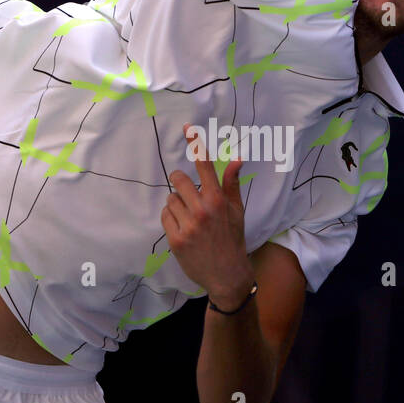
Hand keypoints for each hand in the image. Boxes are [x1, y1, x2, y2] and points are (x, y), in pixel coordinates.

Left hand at [162, 123, 253, 306]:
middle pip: (179, 179)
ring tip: (189, 218)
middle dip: (180, 183)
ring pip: (171, 199)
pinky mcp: (176, 240)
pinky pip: (165, 216)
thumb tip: (238, 158)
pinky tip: (183, 229)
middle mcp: (203, 210)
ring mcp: (188, 225)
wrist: (227, 275)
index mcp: (219, 200)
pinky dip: (171, 219)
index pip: (205, 166)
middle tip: (187, 194)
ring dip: (177, 204)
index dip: (196, 144)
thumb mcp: (237, 211)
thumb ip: (232, 184)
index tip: (187, 127)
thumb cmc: (233, 239)